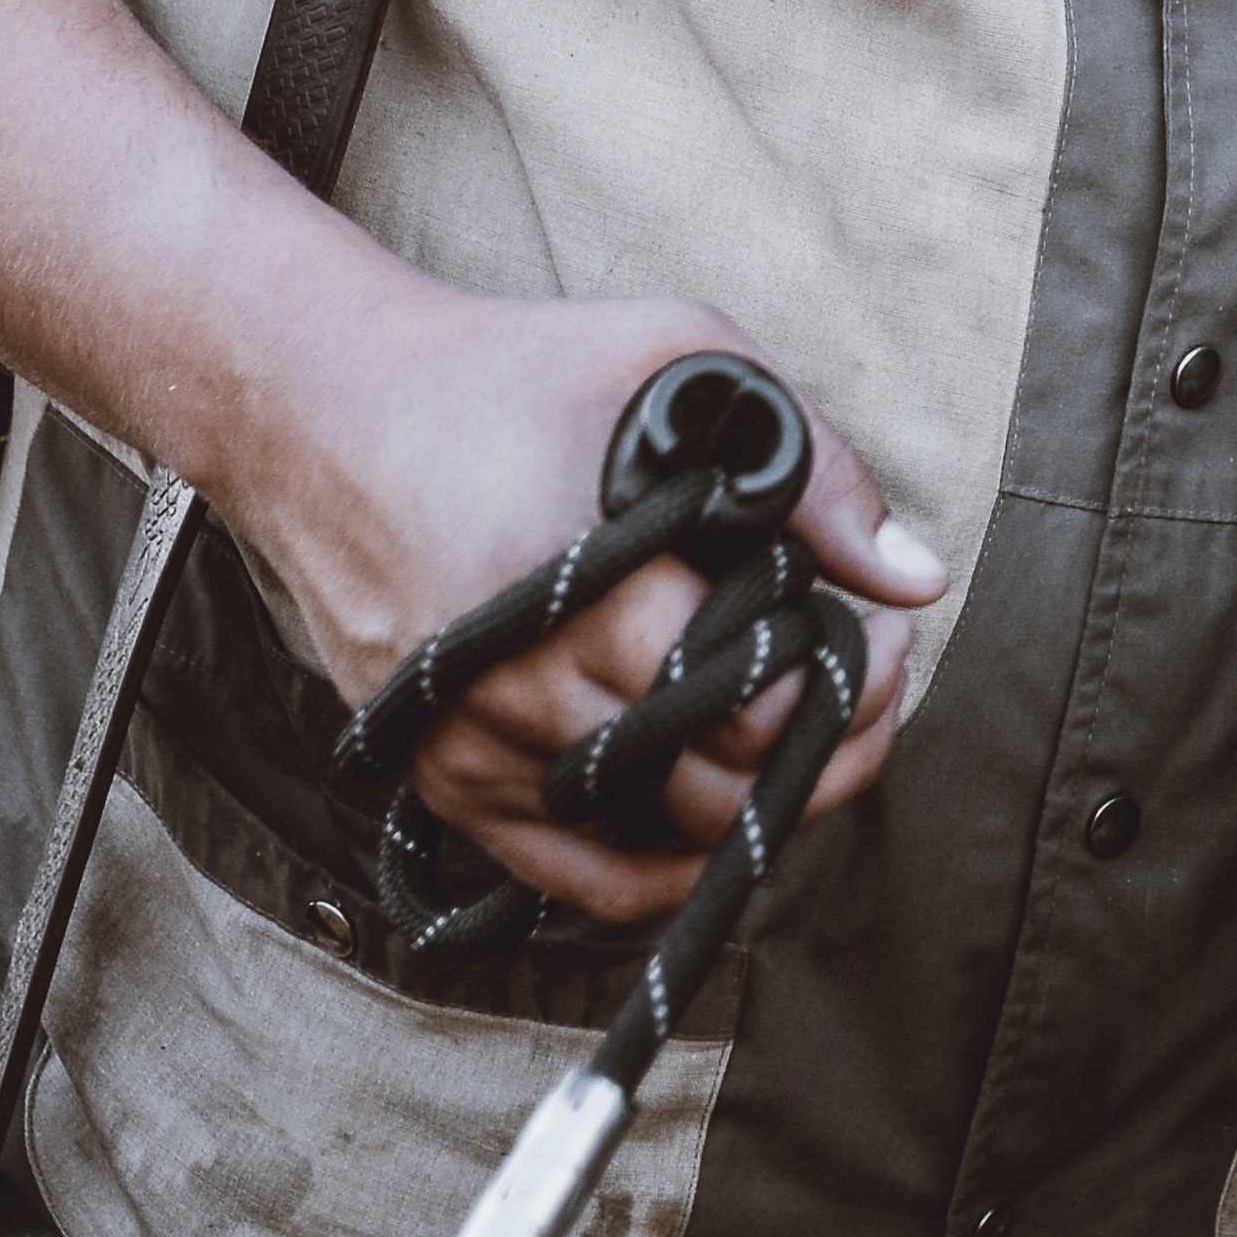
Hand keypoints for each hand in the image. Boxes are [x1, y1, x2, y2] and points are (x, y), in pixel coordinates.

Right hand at [246, 293, 951, 929]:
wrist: (320, 408)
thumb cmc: (510, 371)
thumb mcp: (678, 361)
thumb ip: (813, 468)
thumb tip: (916, 578)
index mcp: (580, 586)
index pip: (749, 707)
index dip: (845, 690)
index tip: (878, 639)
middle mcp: (518, 687)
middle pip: (714, 787)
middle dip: (819, 747)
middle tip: (855, 684)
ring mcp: (472, 747)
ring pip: (654, 837)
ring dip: (746, 794)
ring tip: (788, 720)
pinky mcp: (441, 777)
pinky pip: (574, 876)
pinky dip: (660, 866)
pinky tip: (713, 817)